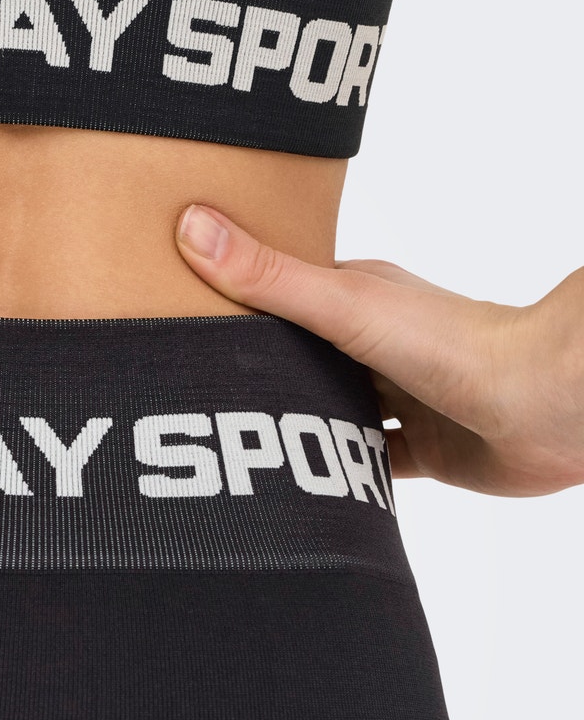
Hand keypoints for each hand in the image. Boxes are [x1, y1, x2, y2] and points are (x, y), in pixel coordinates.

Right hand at [176, 204, 583, 497]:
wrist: (541, 404)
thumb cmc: (454, 342)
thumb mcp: (342, 304)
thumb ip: (268, 277)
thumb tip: (192, 225)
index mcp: (359, 298)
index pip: (284, 294)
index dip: (236, 302)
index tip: (178, 311)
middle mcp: (378, 345)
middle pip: (303, 359)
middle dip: (257, 374)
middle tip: (191, 391)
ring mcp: (401, 399)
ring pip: (331, 414)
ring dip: (294, 429)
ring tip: (230, 447)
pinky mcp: (422, 451)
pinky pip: (366, 468)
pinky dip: (335, 480)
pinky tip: (297, 494)